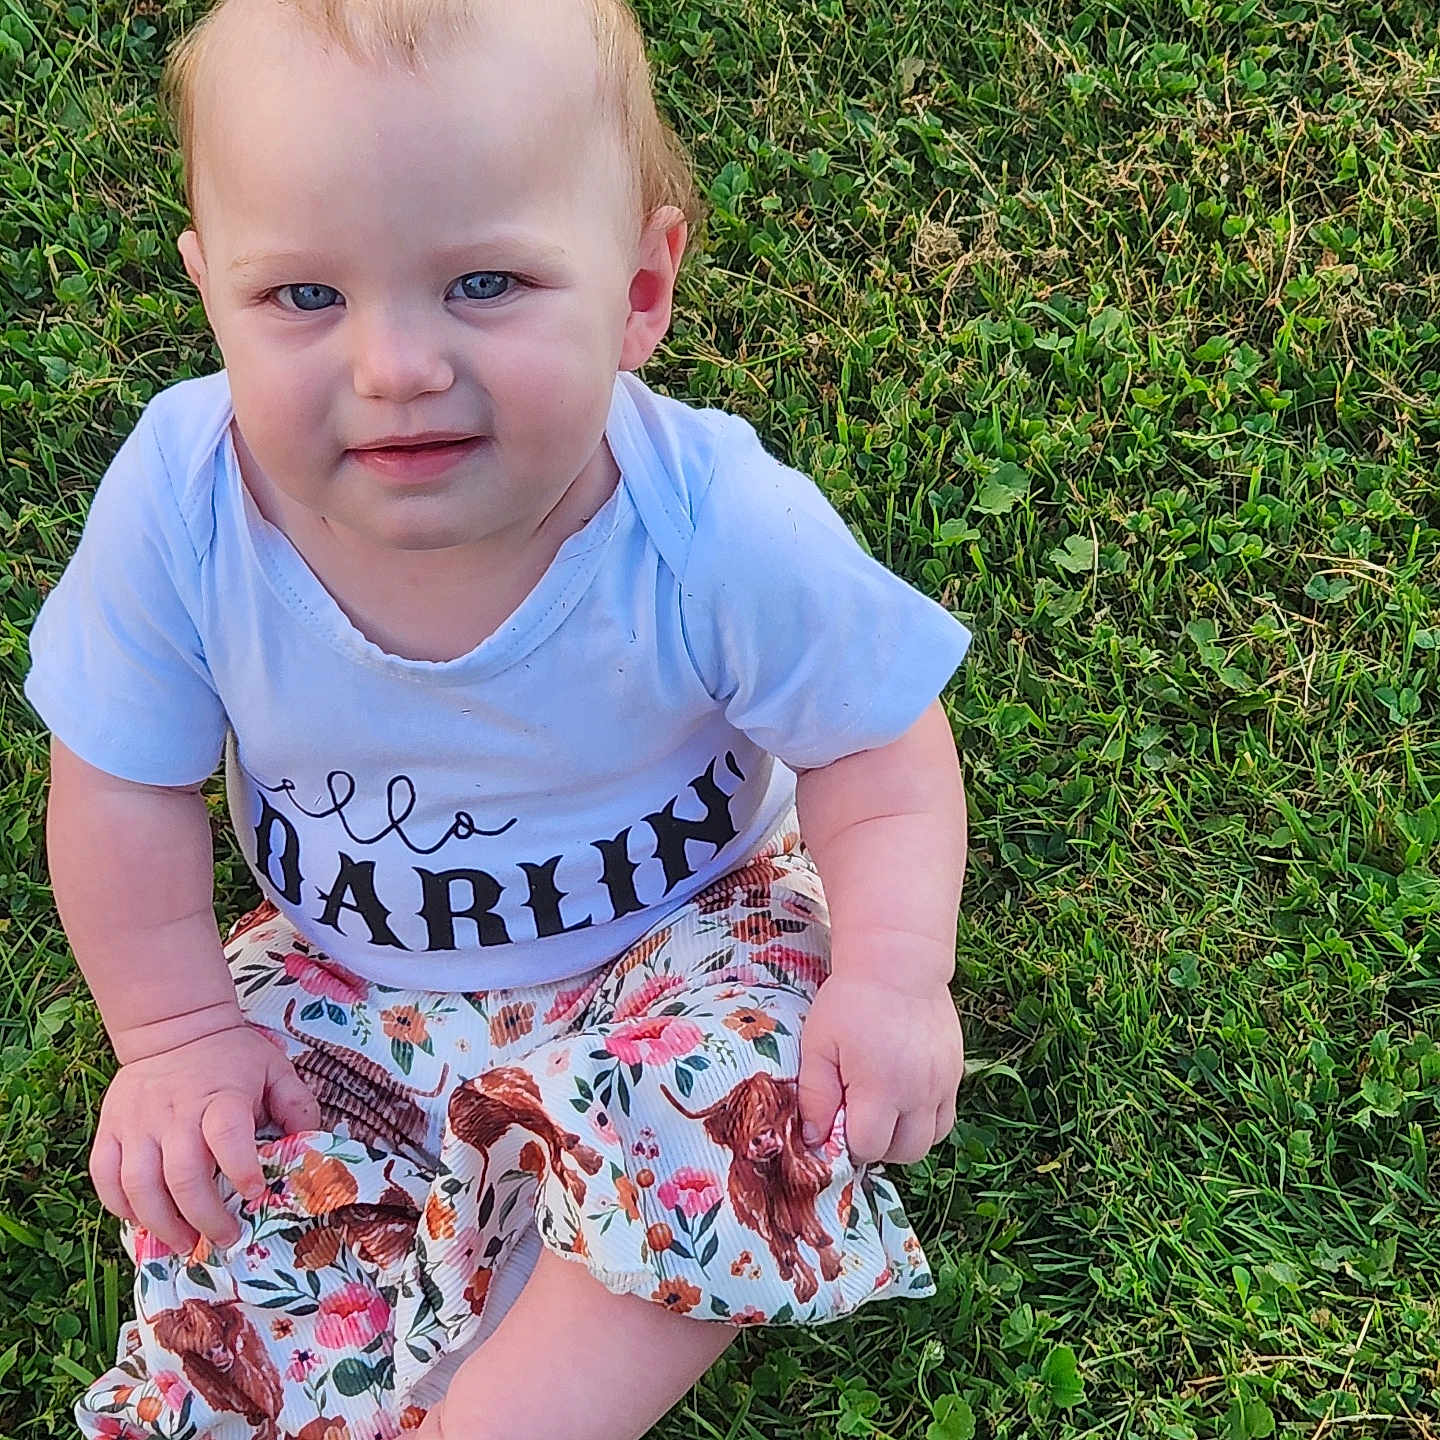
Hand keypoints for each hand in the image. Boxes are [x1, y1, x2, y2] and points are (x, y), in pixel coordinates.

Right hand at [90, 1023, 320, 1252]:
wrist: (174, 1026)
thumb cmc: (232, 1056)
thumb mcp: (275, 1070)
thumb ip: (296, 1107)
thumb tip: (311, 1147)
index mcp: (221, 1096)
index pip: (228, 1135)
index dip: (242, 1169)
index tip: (255, 1193)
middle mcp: (176, 1113)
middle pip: (183, 1175)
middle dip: (204, 1217)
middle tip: (224, 1239)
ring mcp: (137, 1123)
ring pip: (140, 1185)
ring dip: (161, 1224)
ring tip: (184, 1244)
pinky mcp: (111, 1130)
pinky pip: (105, 1177)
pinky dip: (120, 1206)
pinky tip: (143, 1221)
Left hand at [796, 974, 963, 1164]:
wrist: (898, 964)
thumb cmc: (851, 1000)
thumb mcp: (818, 1044)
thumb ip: (815, 1095)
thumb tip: (815, 1139)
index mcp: (881, 1087)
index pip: (867, 1147)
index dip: (846, 1143)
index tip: (834, 1121)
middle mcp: (918, 1093)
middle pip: (903, 1153)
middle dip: (876, 1147)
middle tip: (856, 1118)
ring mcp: (942, 1085)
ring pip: (930, 1141)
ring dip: (903, 1138)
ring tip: (881, 1111)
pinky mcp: (955, 1073)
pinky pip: (945, 1118)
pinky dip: (925, 1121)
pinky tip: (903, 1097)